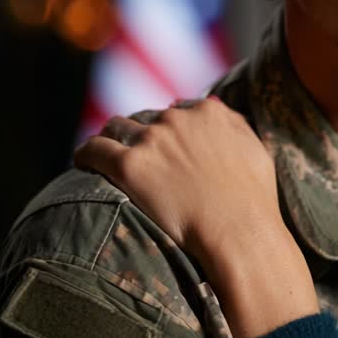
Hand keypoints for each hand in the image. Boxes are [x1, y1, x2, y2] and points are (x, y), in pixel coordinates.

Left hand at [75, 98, 319, 337]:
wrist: (239, 232)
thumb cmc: (253, 200)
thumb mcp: (255, 149)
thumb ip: (233, 123)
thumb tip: (212, 104)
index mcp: (208, 113)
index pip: (175, 110)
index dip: (166, 129)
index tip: (161, 145)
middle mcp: (177, 119)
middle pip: (143, 118)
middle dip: (137, 135)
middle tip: (132, 158)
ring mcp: (151, 140)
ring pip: (115, 128)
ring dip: (110, 140)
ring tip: (102, 157)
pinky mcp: (129, 165)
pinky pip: (94, 149)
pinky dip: (85, 154)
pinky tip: (81, 163)